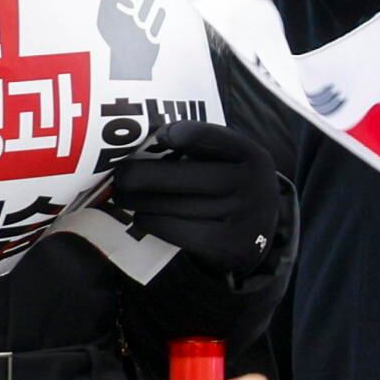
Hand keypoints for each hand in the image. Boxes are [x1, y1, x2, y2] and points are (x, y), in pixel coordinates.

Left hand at [94, 122, 287, 278]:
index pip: (210, 137)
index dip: (180, 133)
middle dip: (143, 175)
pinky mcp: (227, 246)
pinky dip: (152, 222)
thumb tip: (144, 144)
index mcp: (252, 156)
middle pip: (185, 175)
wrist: (260, 236)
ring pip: (175, 205)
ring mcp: (242, 217)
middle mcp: (252, 184)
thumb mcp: (231, 163)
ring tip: (122, 197)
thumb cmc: (231, 189)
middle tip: (120, 176)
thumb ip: (200, 149)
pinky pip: (176, 230)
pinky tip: (141, 217)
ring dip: (139, 200)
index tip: (158, 137)